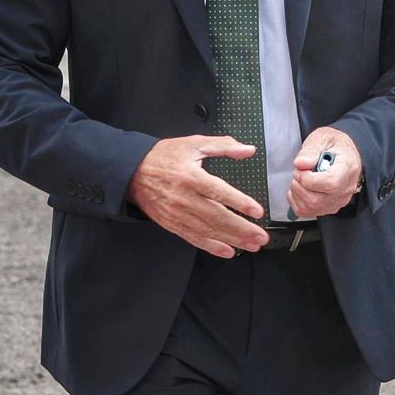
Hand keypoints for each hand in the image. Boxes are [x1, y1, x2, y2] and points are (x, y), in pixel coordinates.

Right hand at [127, 136, 269, 256]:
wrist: (133, 172)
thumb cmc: (164, 156)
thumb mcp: (193, 143)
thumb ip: (223, 146)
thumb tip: (247, 149)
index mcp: (191, 176)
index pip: (218, 191)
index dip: (239, 202)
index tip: (256, 211)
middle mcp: (184, 197)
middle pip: (216, 216)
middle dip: (241, 229)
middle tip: (261, 237)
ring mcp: (177, 213)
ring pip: (208, 230)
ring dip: (232, 240)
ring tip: (252, 245)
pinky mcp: (172, 224)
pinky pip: (194, 238)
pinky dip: (211, 246)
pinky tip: (228, 251)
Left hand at [288, 126, 363, 218]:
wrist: (343, 153)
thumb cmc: (335, 145)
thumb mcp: (322, 137)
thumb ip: (310, 150)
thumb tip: (301, 164)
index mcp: (348, 168)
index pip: (330, 183)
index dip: (309, 179)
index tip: (301, 169)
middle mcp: (346, 188)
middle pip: (317, 199)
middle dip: (299, 186)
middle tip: (298, 172)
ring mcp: (338, 200)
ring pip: (311, 207)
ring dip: (297, 193)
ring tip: (300, 179)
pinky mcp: (330, 207)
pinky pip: (307, 212)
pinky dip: (297, 201)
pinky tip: (300, 189)